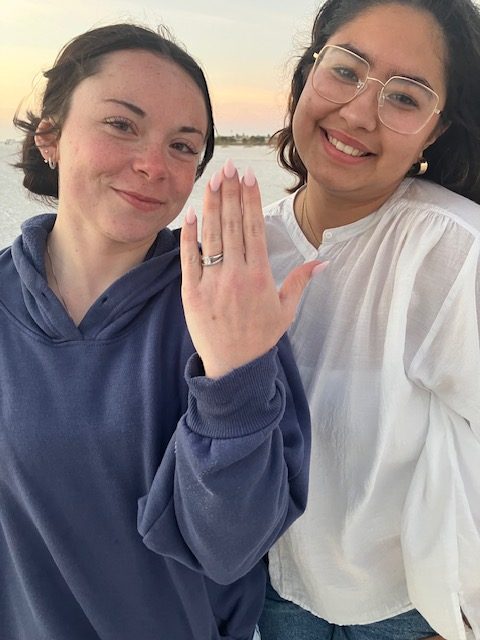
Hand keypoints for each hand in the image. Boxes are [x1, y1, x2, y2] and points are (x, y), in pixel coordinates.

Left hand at [180, 159, 323, 377]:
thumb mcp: (286, 310)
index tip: (248, 178)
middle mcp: (237, 275)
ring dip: (211, 205)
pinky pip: (189, 258)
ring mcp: (212, 282)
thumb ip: (301, 281)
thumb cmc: (261, 337)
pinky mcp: (192, 292)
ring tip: (212, 179)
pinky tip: (191, 213)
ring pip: (211, 236)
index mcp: (261, 276)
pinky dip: (190, 235)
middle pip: (232, 225)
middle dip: (230, 192)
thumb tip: (323, 261)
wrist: (234, 367)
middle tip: (229, 166)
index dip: (250, 200)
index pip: (254, 228)